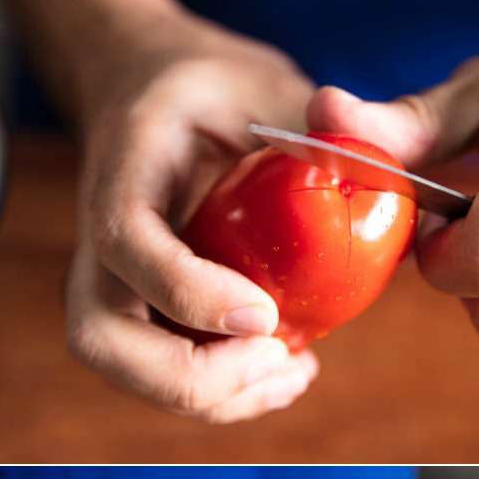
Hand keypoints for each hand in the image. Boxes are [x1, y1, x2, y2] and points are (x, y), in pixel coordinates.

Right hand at [67, 12, 320, 422]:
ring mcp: (122, 277)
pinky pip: (165, 372)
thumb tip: (378, 166)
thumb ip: (325, 128)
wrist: (163, 87)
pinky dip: (228, 391)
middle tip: (277, 353)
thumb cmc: (220, 88)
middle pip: (100, 335)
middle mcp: (108, 232)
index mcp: (130, 163)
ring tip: (293, 372)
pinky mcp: (150, 305)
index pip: (124, 240)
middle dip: (192, 375)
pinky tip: (288, 371)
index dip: (187, 290)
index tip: (264, 313)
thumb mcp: (271, 83)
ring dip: (215, 395)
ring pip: (128, 367)